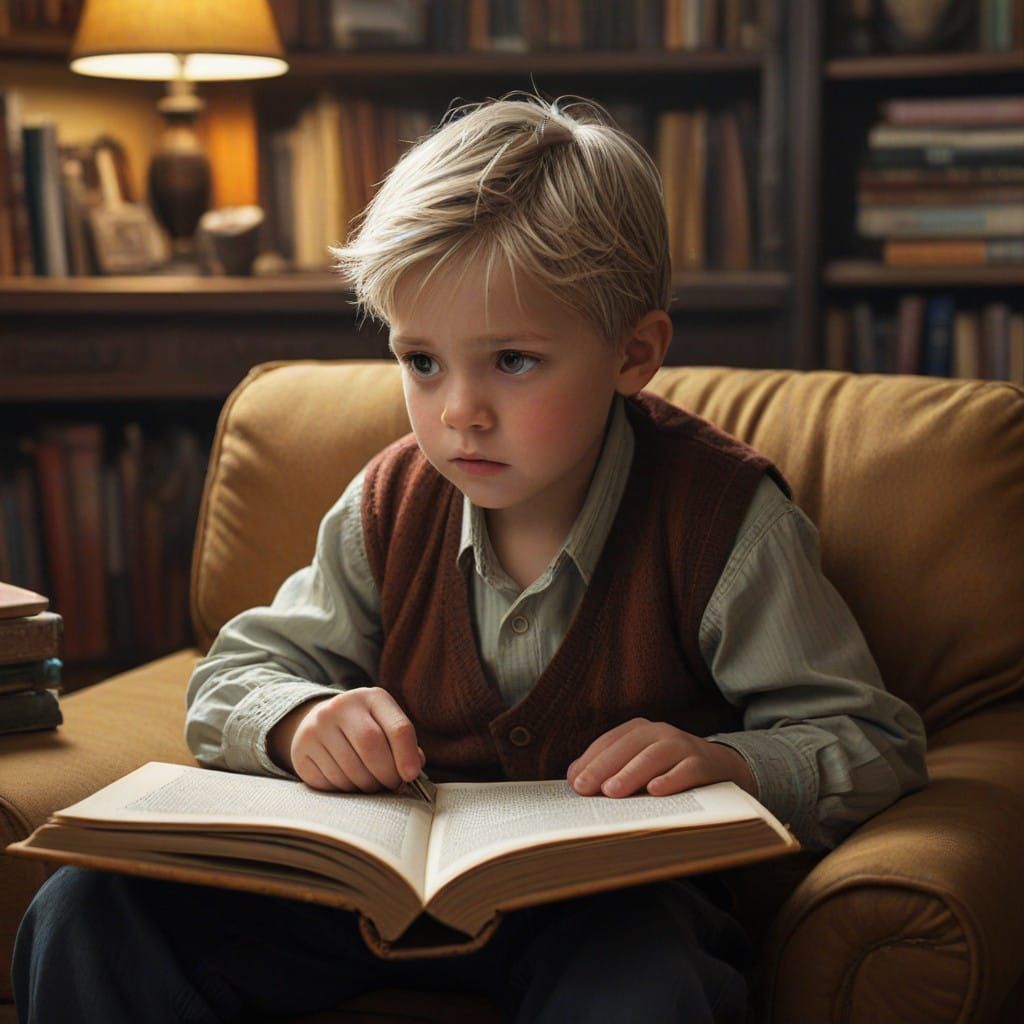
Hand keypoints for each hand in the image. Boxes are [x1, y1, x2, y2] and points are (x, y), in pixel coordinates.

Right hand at [268, 687, 424, 792]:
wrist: (319, 722)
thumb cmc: (365, 728)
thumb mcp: (386, 725)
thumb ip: (404, 745)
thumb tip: (412, 770)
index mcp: (372, 697)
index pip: (398, 727)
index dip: (407, 755)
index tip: (411, 776)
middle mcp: (341, 706)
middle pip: (371, 746)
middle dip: (386, 773)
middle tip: (390, 784)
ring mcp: (317, 727)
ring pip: (349, 769)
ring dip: (366, 786)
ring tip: (371, 783)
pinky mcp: (301, 750)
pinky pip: (329, 781)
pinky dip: (344, 789)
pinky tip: (348, 780)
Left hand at [566, 718, 755, 798]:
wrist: (721, 768)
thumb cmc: (669, 770)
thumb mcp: (640, 764)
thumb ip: (610, 768)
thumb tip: (575, 778)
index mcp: (640, 730)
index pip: (609, 742)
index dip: (590, 761)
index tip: (573, 783)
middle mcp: (660, 732)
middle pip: (627, 747)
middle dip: (603, 767)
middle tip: (584, 788)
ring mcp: (683, 745)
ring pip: (654, 756)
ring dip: (631, 773)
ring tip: (611, 792)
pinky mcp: (704, 763)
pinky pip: (686, 770)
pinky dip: (671, 779)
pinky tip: (655, 791)